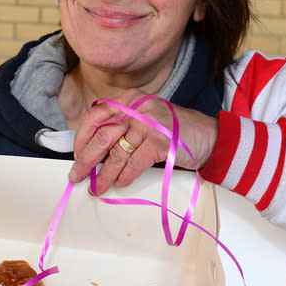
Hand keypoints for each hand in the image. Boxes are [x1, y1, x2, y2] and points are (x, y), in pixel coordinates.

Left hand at [68, 89, 218, 193]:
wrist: (209, 136)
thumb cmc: (176, 131)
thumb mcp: (146, 119)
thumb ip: (124, 127)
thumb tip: (94, 152)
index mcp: (131, 99)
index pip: (97, 115)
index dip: (82, 137)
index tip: (76, 154)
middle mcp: (139, 107)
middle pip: (103, 135)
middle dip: (86, 159)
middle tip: (77, 175)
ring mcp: (150, 123)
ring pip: (117, 153)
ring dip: (104, 174)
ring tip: (98, 187)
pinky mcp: (161, 141)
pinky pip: (135, 162)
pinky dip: (125, 175)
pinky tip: (120, 183)